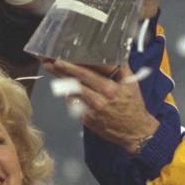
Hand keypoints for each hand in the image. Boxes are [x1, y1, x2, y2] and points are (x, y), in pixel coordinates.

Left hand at [43, 60, 159, 152]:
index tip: (61, 58)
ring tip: (53, 71)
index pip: (89, 71)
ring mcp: (92, 110)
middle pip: (76, 80)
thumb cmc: (134, 106)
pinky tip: (70, 91)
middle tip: (48, 62)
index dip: (74, 64)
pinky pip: (74, 104)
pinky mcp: (87, 119)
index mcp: (111, 88)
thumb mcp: (132, 84)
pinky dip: (72, 96)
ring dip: (62, 81)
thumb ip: (121, 67)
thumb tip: (111, 53)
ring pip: (72, 92)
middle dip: (61, 70)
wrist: (135, 132)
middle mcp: (100, 98)